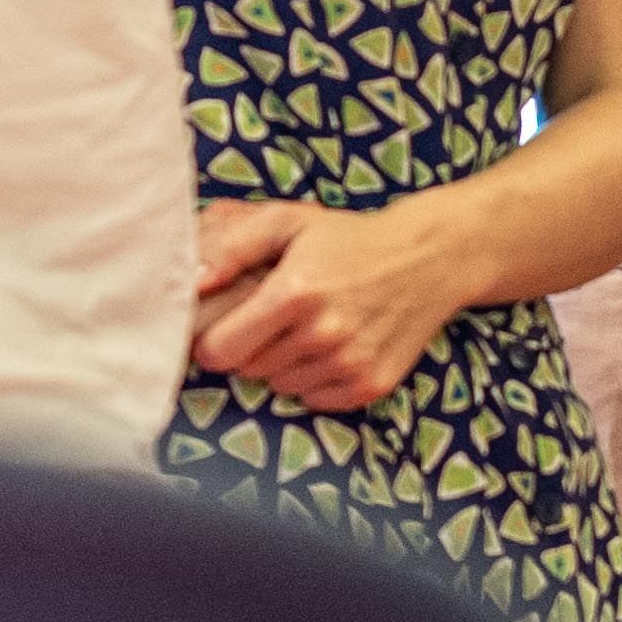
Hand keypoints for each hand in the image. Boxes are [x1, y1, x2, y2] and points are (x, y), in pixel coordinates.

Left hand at [186, 193, 471, 413]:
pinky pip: (315, 400)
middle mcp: (323, 334)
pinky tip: (333, 346)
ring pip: (280, 386)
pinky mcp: (371, 385)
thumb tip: (191, 282)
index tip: (227, 325)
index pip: (219, 352)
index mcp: (295, 293)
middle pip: (248, 370)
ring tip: (309, 327)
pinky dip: (315, 379)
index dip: (215, 340)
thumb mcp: (287, 222)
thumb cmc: (348, 238)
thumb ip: (232, 246)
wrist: (429, 258)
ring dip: (284, 364)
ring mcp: (350, 364)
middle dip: (251, 347)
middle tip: (275, 317)